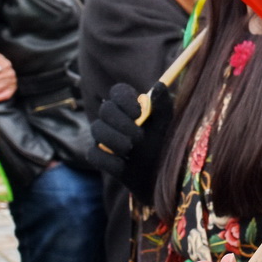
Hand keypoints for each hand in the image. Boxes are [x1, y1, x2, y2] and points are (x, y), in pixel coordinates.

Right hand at [84, 82, 173, 206]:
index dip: (125, 100)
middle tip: (139, 136)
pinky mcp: (100, 158)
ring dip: (115, 140)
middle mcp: (114, 119)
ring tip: (131, 149)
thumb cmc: (164, 146)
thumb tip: (159, 85)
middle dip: (122, 123)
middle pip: (105, 109)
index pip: (118, 92)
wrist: (162, 176)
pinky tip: (124, 164)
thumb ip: (163, 106)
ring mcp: (105, 139)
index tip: (139, 113)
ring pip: (97, 130)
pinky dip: (109, 160)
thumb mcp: (167, 126)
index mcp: (130, 107)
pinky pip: (94, 154)